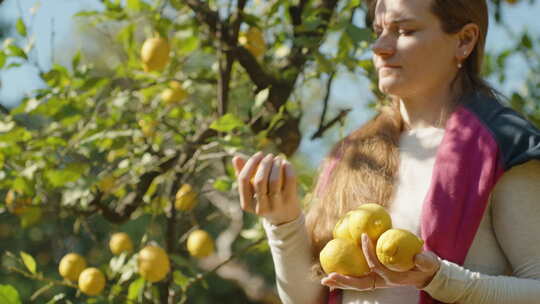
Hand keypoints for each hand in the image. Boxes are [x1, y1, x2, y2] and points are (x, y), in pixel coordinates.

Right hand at [232, 151, 300, 224]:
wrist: (284, 218)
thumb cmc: (264, 199)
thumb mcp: (252, 192)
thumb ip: (243, 175)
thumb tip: (235, 158)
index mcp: (247, 205)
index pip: (243, 180)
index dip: (250, 164)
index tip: (258, 154)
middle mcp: (261, 207)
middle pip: (259, 180)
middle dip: (264, 164)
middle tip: (269, 155)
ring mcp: (276, 205)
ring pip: (274, 180)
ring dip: (275, 165)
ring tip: (277, 158)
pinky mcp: (290, 201)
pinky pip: (290, 180)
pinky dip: (287, 168)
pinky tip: (285, 163)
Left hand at [321, 233, 439, 290]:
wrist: (425, 273)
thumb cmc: (426, 266)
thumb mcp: (429, 263)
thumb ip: (425, 261)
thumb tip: (418, 257)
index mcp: (392, 278)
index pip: (376, 266)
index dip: (369, 253)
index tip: (363, 237)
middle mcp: (381, 281)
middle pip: (359, 284)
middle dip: (344, 281)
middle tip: (328, 276)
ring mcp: (376, 280)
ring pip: (355, 283)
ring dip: (340, 282)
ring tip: (324, 280)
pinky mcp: (374, 277)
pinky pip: (357, 276)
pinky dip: (345, 276)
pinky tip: (333, 271)